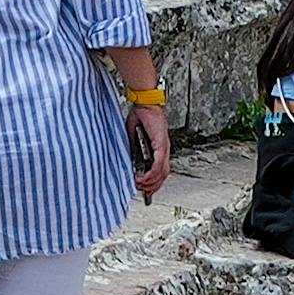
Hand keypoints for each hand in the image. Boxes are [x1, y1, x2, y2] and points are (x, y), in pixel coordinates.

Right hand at [119, 82, 174, 197]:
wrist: (144, 102)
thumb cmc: (140, 116)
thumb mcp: (133, 137)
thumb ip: (133, 149)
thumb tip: (128, 163)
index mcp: (159, 148)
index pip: (160, 170)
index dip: (155, 182)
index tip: (146, 190)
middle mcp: (164, 149)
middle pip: (163, 175)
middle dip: (153, 186)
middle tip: (142, 191)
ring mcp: (164, 147)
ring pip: (162, 172)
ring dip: (151, 182)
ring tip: (140, 186)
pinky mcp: (161, 143)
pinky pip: (158, 163)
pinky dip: (152, 173)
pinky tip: (144, 178)